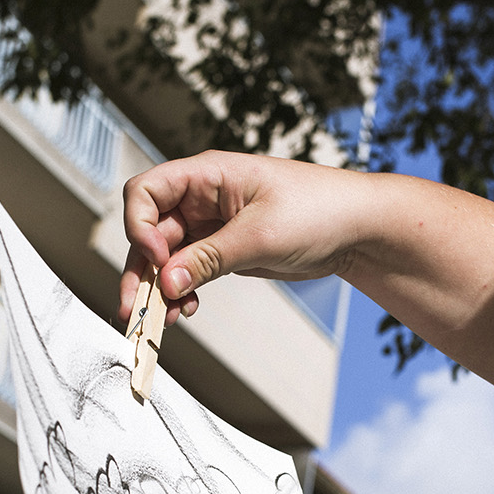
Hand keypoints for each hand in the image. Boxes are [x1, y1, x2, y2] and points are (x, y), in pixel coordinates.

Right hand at [118, 152, 371, 325]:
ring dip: (158, 287)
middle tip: (135, 309)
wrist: (358, 229)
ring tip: (161, 318)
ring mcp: (211, 225)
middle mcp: (203, 198)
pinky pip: (188, 271)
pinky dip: (181, 291)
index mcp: (208, 175)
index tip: (156, 257)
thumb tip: (165, 282)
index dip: (139, 225)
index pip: (146, 191)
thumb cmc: (320, 210)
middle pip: (150, 230)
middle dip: (140, 270)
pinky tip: (186, 310)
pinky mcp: (224, 250)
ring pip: (166, 257)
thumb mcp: (261, 235)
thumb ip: (209, 259)